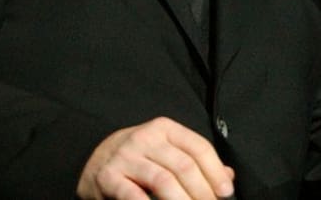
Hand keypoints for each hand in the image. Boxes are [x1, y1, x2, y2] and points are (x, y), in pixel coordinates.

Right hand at [77, 116, 234, 199]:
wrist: (92, 159)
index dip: (215, 170)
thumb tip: (228, 176)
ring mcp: (125, 156)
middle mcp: (145, 138)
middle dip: (202, 191)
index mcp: (164, 129)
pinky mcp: (108, 177)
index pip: (197, 147)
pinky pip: (133, 195)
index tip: (225, 191)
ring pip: (162, 180)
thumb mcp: (166, 151)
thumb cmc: (138, 158)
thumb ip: (195, 161)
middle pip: (183, 165)